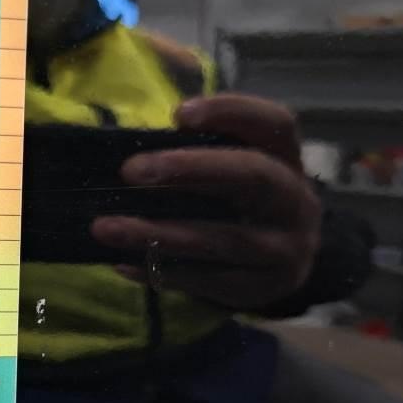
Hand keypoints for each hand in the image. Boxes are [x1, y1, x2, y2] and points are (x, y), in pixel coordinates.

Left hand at [90, 94, 321, 309]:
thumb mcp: (236, 170)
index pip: (275, 123)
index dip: (231, 112)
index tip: (179, 114)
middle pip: (253, 176)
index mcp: (288, 159)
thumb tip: (140, 147)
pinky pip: (207, 281)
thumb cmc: (242, 204)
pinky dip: (162, 271)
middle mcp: (296, 202)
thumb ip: (202, 152)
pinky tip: (124, 262)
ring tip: (106, 228)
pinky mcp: (261, 290)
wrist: (282, 265)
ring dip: (158, 233)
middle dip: (189, 169)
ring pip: (221, 239)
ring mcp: (285, 250)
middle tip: (131, 171)